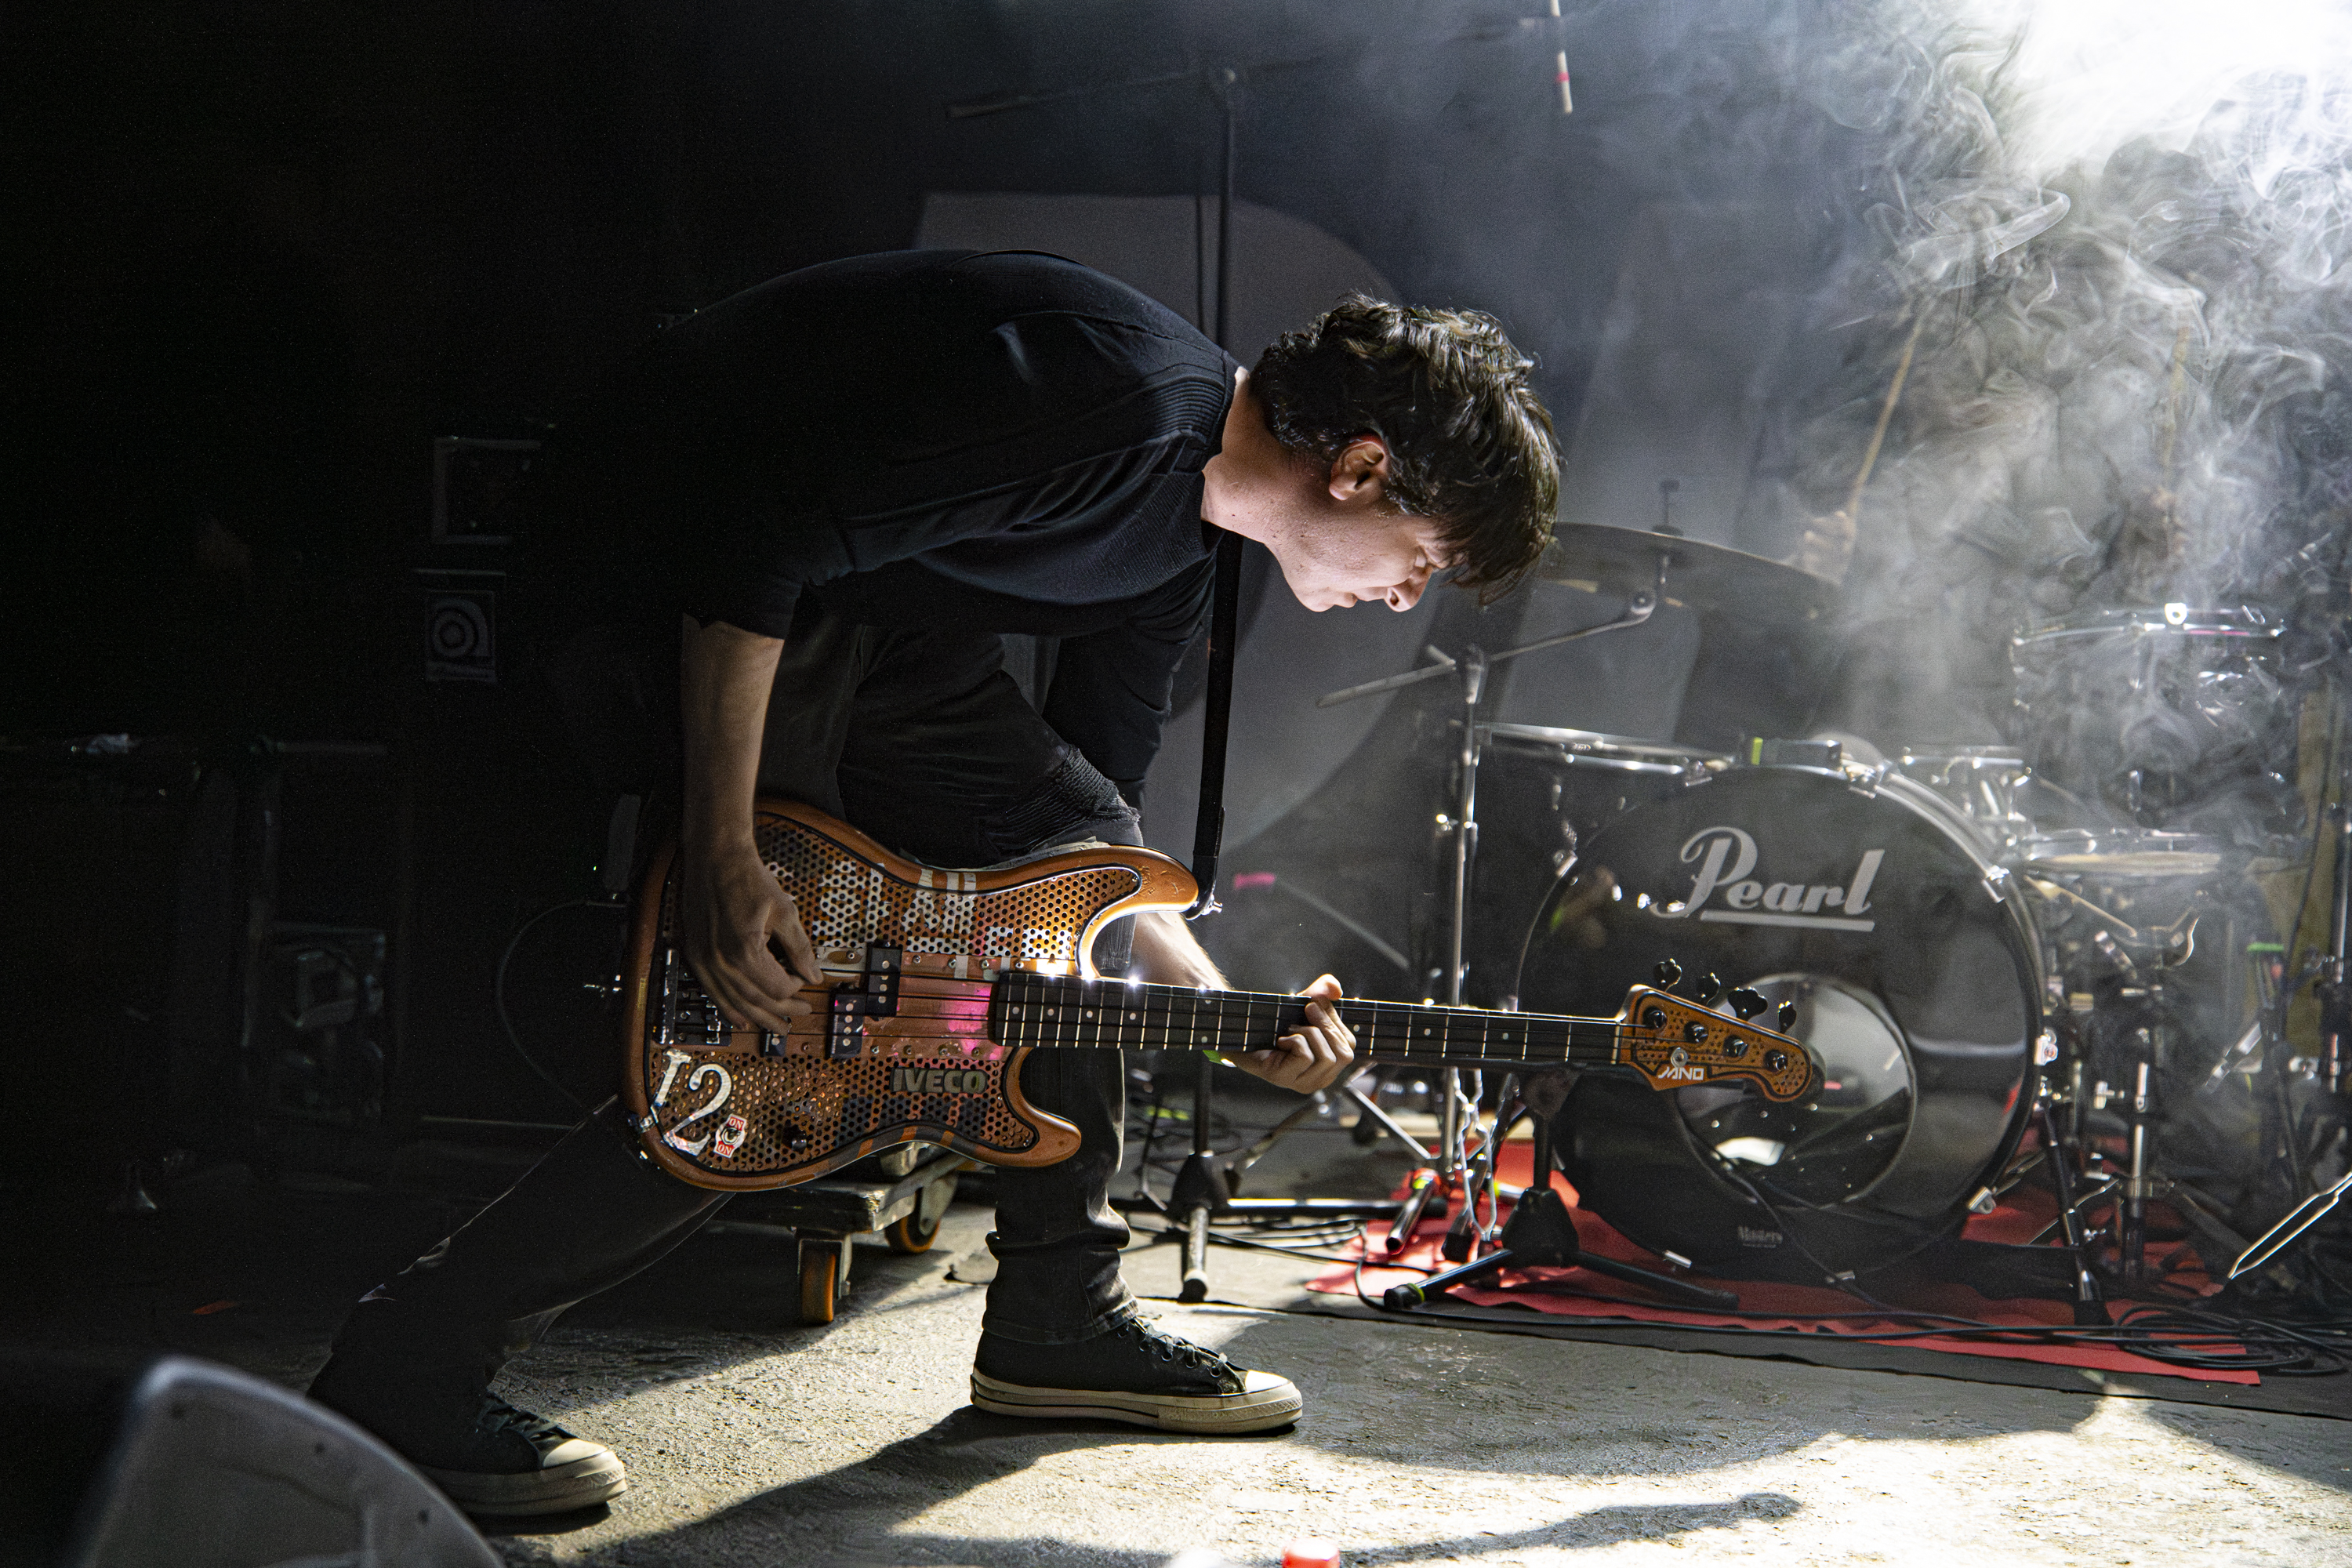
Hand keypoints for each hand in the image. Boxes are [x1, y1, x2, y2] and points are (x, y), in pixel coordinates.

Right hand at [675, 836, 824, 1035]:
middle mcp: (721, 960)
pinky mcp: (696, 955)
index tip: (804, 980)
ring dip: (756, 1017)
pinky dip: (727, 1008)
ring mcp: (705, 960)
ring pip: (733, 1002)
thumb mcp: (785, 911)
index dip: (795, 988)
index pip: (776, 986)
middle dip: (781, 1011)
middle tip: (799, 1014)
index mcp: (745, 950)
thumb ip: (800, 947)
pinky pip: (711, 991)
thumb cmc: (747, 879)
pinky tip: (740, 1018)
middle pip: (755, 1000)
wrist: (715, 858)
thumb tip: (813, 974)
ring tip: (775, 1027)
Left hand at [1236, 973, 1355, 1093]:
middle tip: (1307, 1010)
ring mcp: (1302, 1083)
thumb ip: (1322, 991)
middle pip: (1344, 1055)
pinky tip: (1281, 1041)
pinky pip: (1305, 1057)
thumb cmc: (1278, 1023)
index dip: (1336, 1022)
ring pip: (1326, 1057)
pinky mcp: (1284, 1080)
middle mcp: (1320, 1079)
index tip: (1317, 1005)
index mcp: (1330, 1064)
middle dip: (1326, 1025)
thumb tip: (1335, 989)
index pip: (1350, 1046)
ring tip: (1291, 1029)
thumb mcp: (1304, 1004)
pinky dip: (1294, 1041)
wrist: (1243, 1029)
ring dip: (1308, 1033)